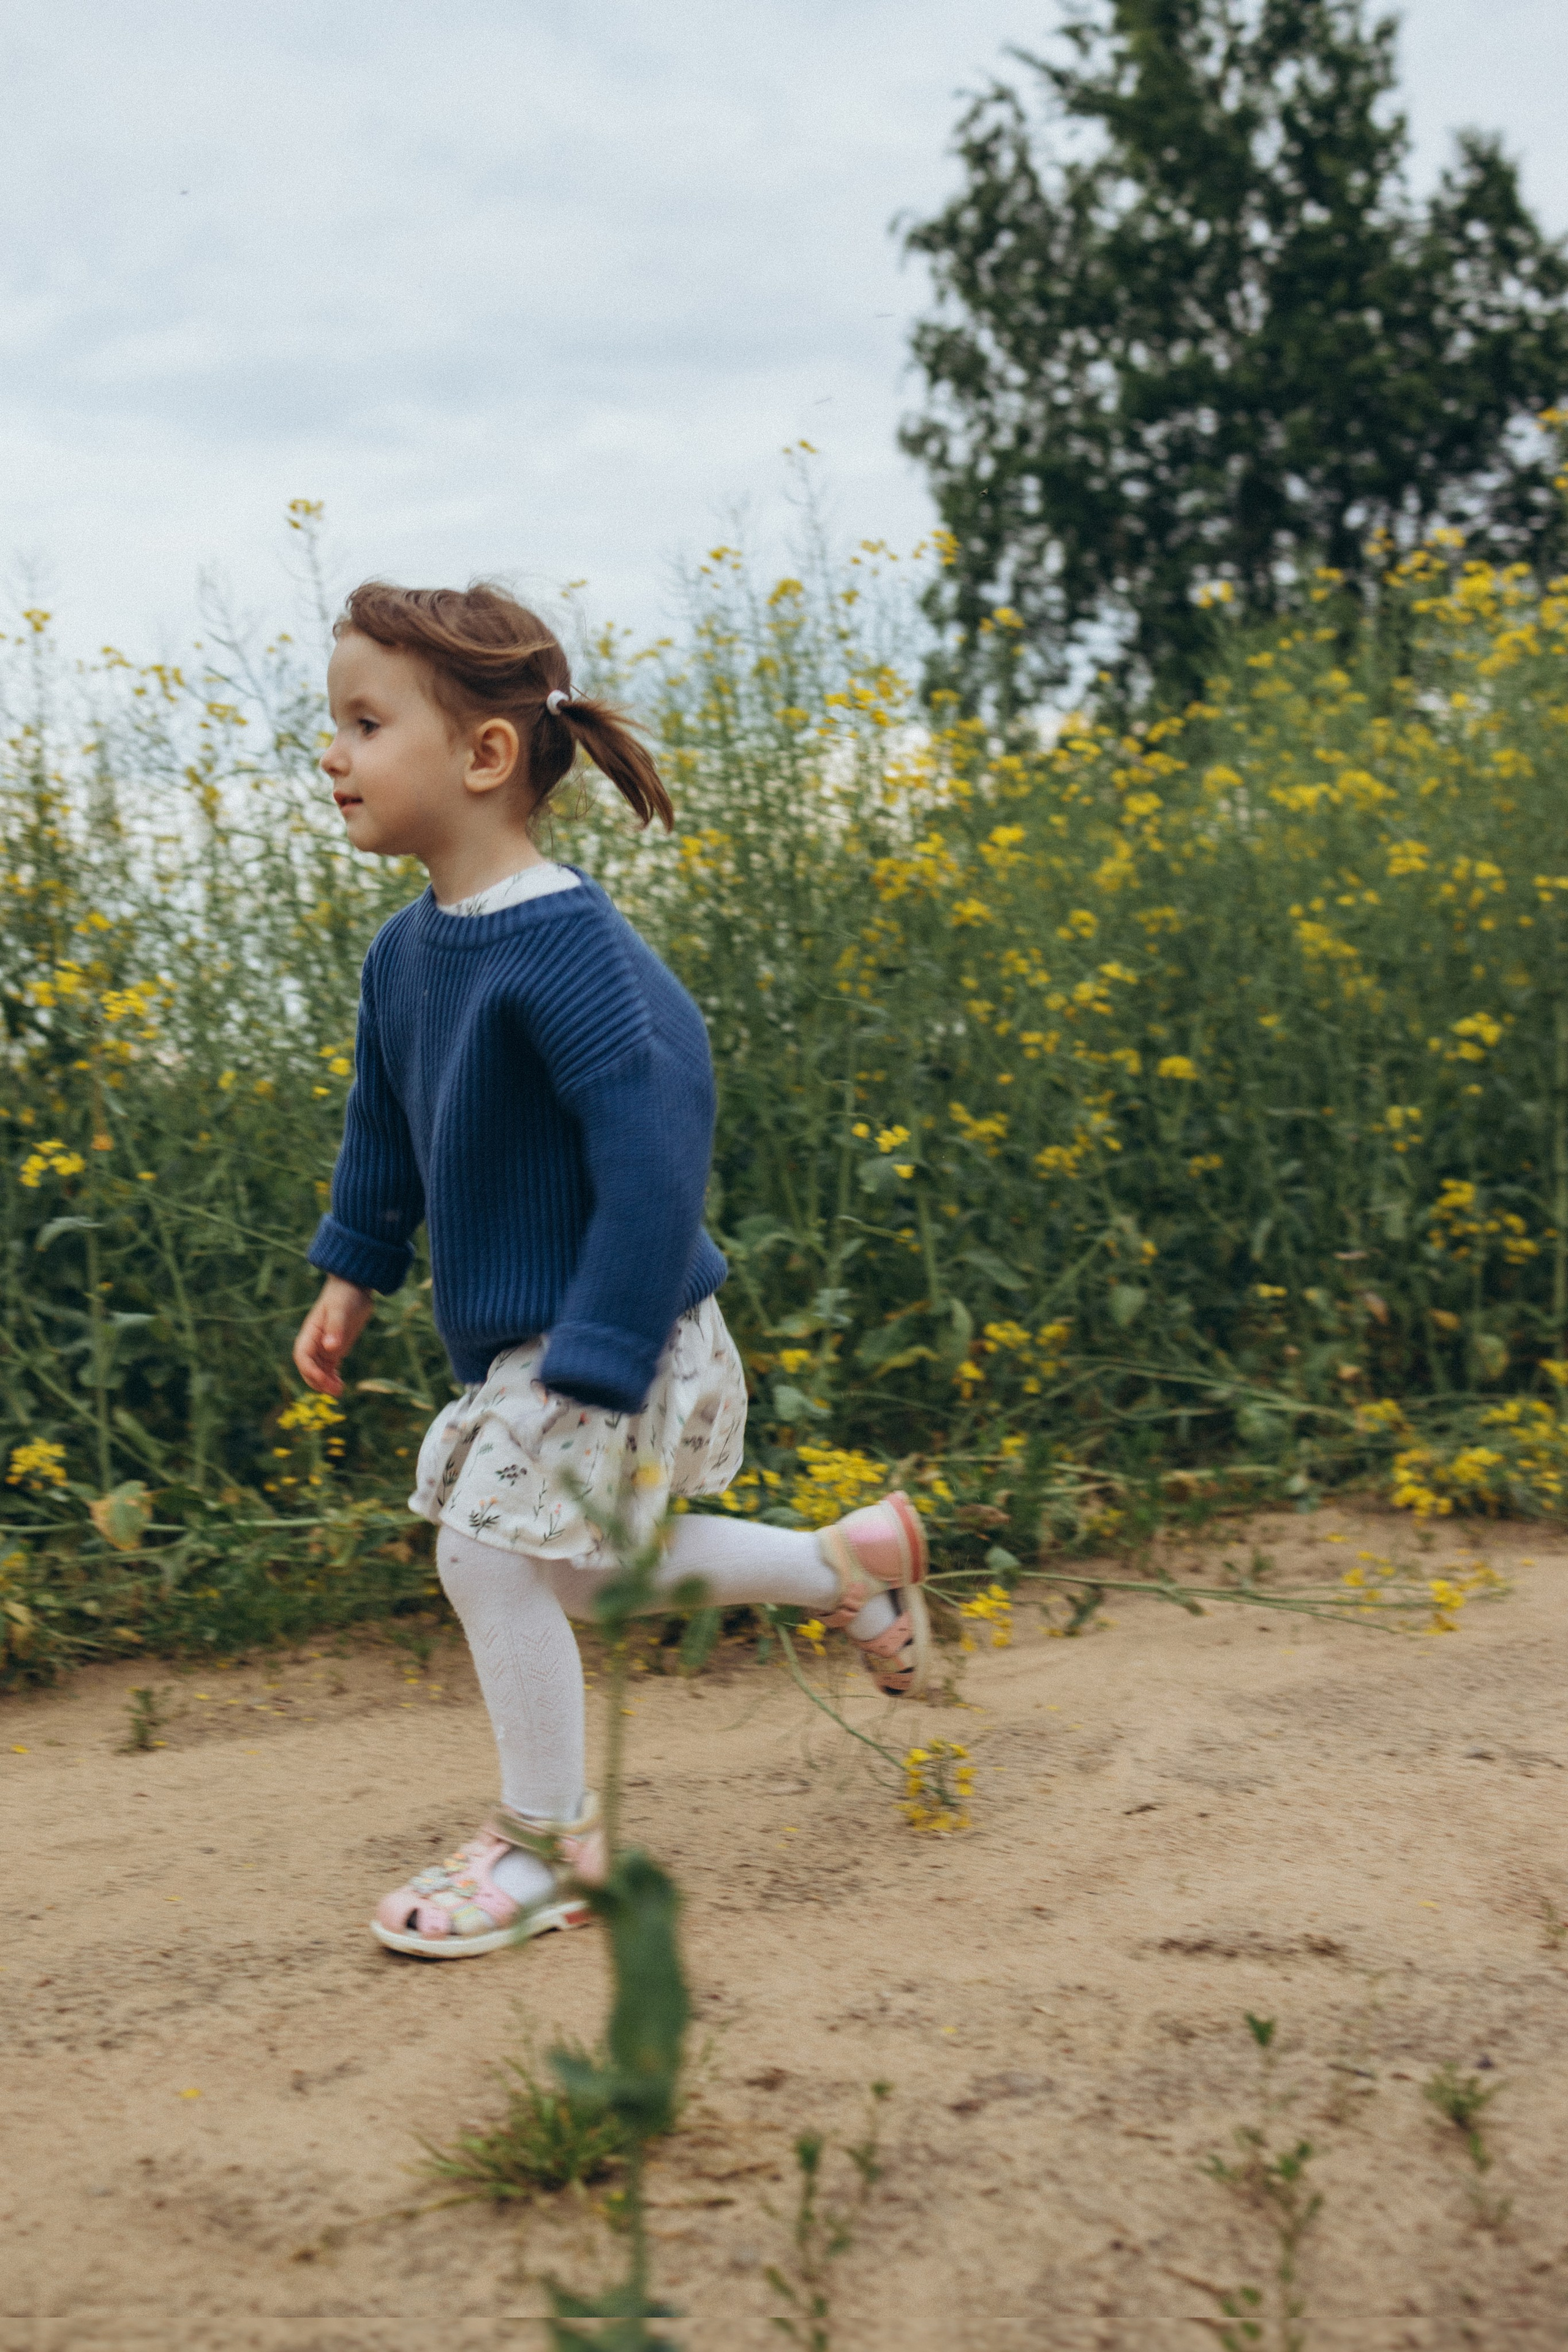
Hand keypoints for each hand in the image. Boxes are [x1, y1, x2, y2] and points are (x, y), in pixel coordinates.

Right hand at [293, 1276, 374, 1396]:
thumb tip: (330, 1348)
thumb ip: (335, 1328)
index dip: (310, 1370)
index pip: (302, 1356)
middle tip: (335, 1390)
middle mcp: (314, 1342)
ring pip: (318, 1371)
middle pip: (309, 1368)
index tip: (324, 1379)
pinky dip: (332, 1378)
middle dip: (318, 1381)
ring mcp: (323, 1347)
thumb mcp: (341, 1309)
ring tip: (339, 1390)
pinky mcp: (334, 1350)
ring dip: (325, 1383)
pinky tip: (340, 1385)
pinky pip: (328, 1368)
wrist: (354, 1287)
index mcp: (310, 1332)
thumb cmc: (345, 1295)